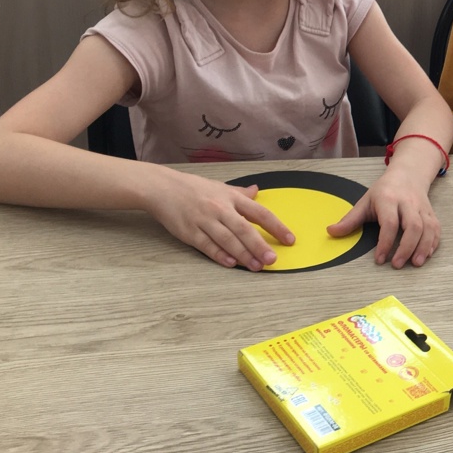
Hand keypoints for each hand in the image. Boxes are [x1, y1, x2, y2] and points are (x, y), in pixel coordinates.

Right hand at [145, 174, 292, 270]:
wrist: (162, 188)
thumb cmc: (193, 188)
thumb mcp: (220, 186)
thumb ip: (240, 193)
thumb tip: (257, 191)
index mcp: (231, 198)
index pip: (259, 213)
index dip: (276, 227)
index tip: (289, 239)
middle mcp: (220, 209)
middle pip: (244, 229)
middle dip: (259, 245)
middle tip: (272, 260)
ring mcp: (204, 221)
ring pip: (227, 240)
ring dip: (243, 254)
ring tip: (256, 266)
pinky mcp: (189, 232)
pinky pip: (207, 245)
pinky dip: (219, 255)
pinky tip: (231, 263)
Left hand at [328, 166, 439, 267]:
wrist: (408, 175)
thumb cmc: (384, 191)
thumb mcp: (365, 201)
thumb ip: (350, 220)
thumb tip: (331, 232)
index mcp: (388, 199)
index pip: (390, 223)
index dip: (385, 243)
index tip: (379, 259)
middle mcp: (408, 203)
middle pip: (413, 226)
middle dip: (407, 248)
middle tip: (397, 265)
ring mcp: (422, 208)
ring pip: (428, 228)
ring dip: (424, 247)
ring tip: (416, 263)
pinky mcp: (431, 213)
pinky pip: (436, 228)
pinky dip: (433, 243)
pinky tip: (426, 255)